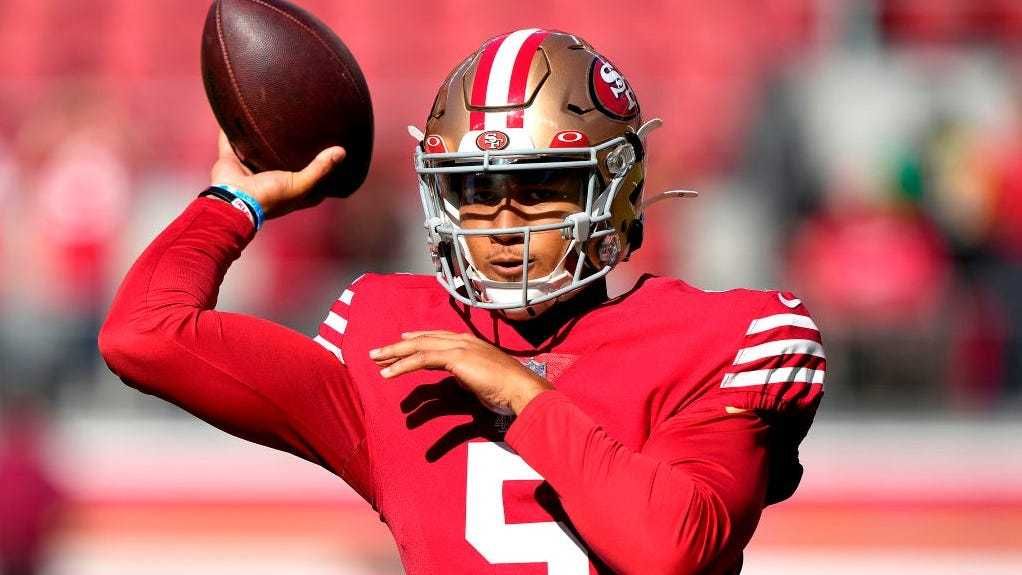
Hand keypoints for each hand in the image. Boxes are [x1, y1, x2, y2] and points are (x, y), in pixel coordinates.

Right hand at [209, 130, 345, 218]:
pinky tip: (235, 112)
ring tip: (270, 117)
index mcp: (288, 190)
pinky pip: (230, 141)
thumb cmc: (270, 197)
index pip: (310, 181)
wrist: (233, 200)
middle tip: (302, 127)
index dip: (321, 170)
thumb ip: (320, 169)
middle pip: (282, 161)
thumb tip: (342, 152)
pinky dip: (230, 129)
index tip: (331, 153)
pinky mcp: (231, 160)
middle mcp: (269, 180)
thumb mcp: (300, 185)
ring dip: (260, 138)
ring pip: (256, 149)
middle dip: (289, 149)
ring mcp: (249, 170)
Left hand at [370, 331, 553, 414]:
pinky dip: (402, 365)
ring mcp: (459, 347)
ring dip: (394, 353)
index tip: (402, 340)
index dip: (418, 338)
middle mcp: (463, 340)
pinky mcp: (455, 359)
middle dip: (399, 345)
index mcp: (471, 343)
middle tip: (378, 351)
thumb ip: (469, 375)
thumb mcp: (484, 379)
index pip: (438, 337)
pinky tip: (388, 372)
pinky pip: (422, 360)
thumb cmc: (508, 389)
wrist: (520, 388)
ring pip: (419, 347)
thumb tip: (460, 379)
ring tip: (375, 360)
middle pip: (424, 339)